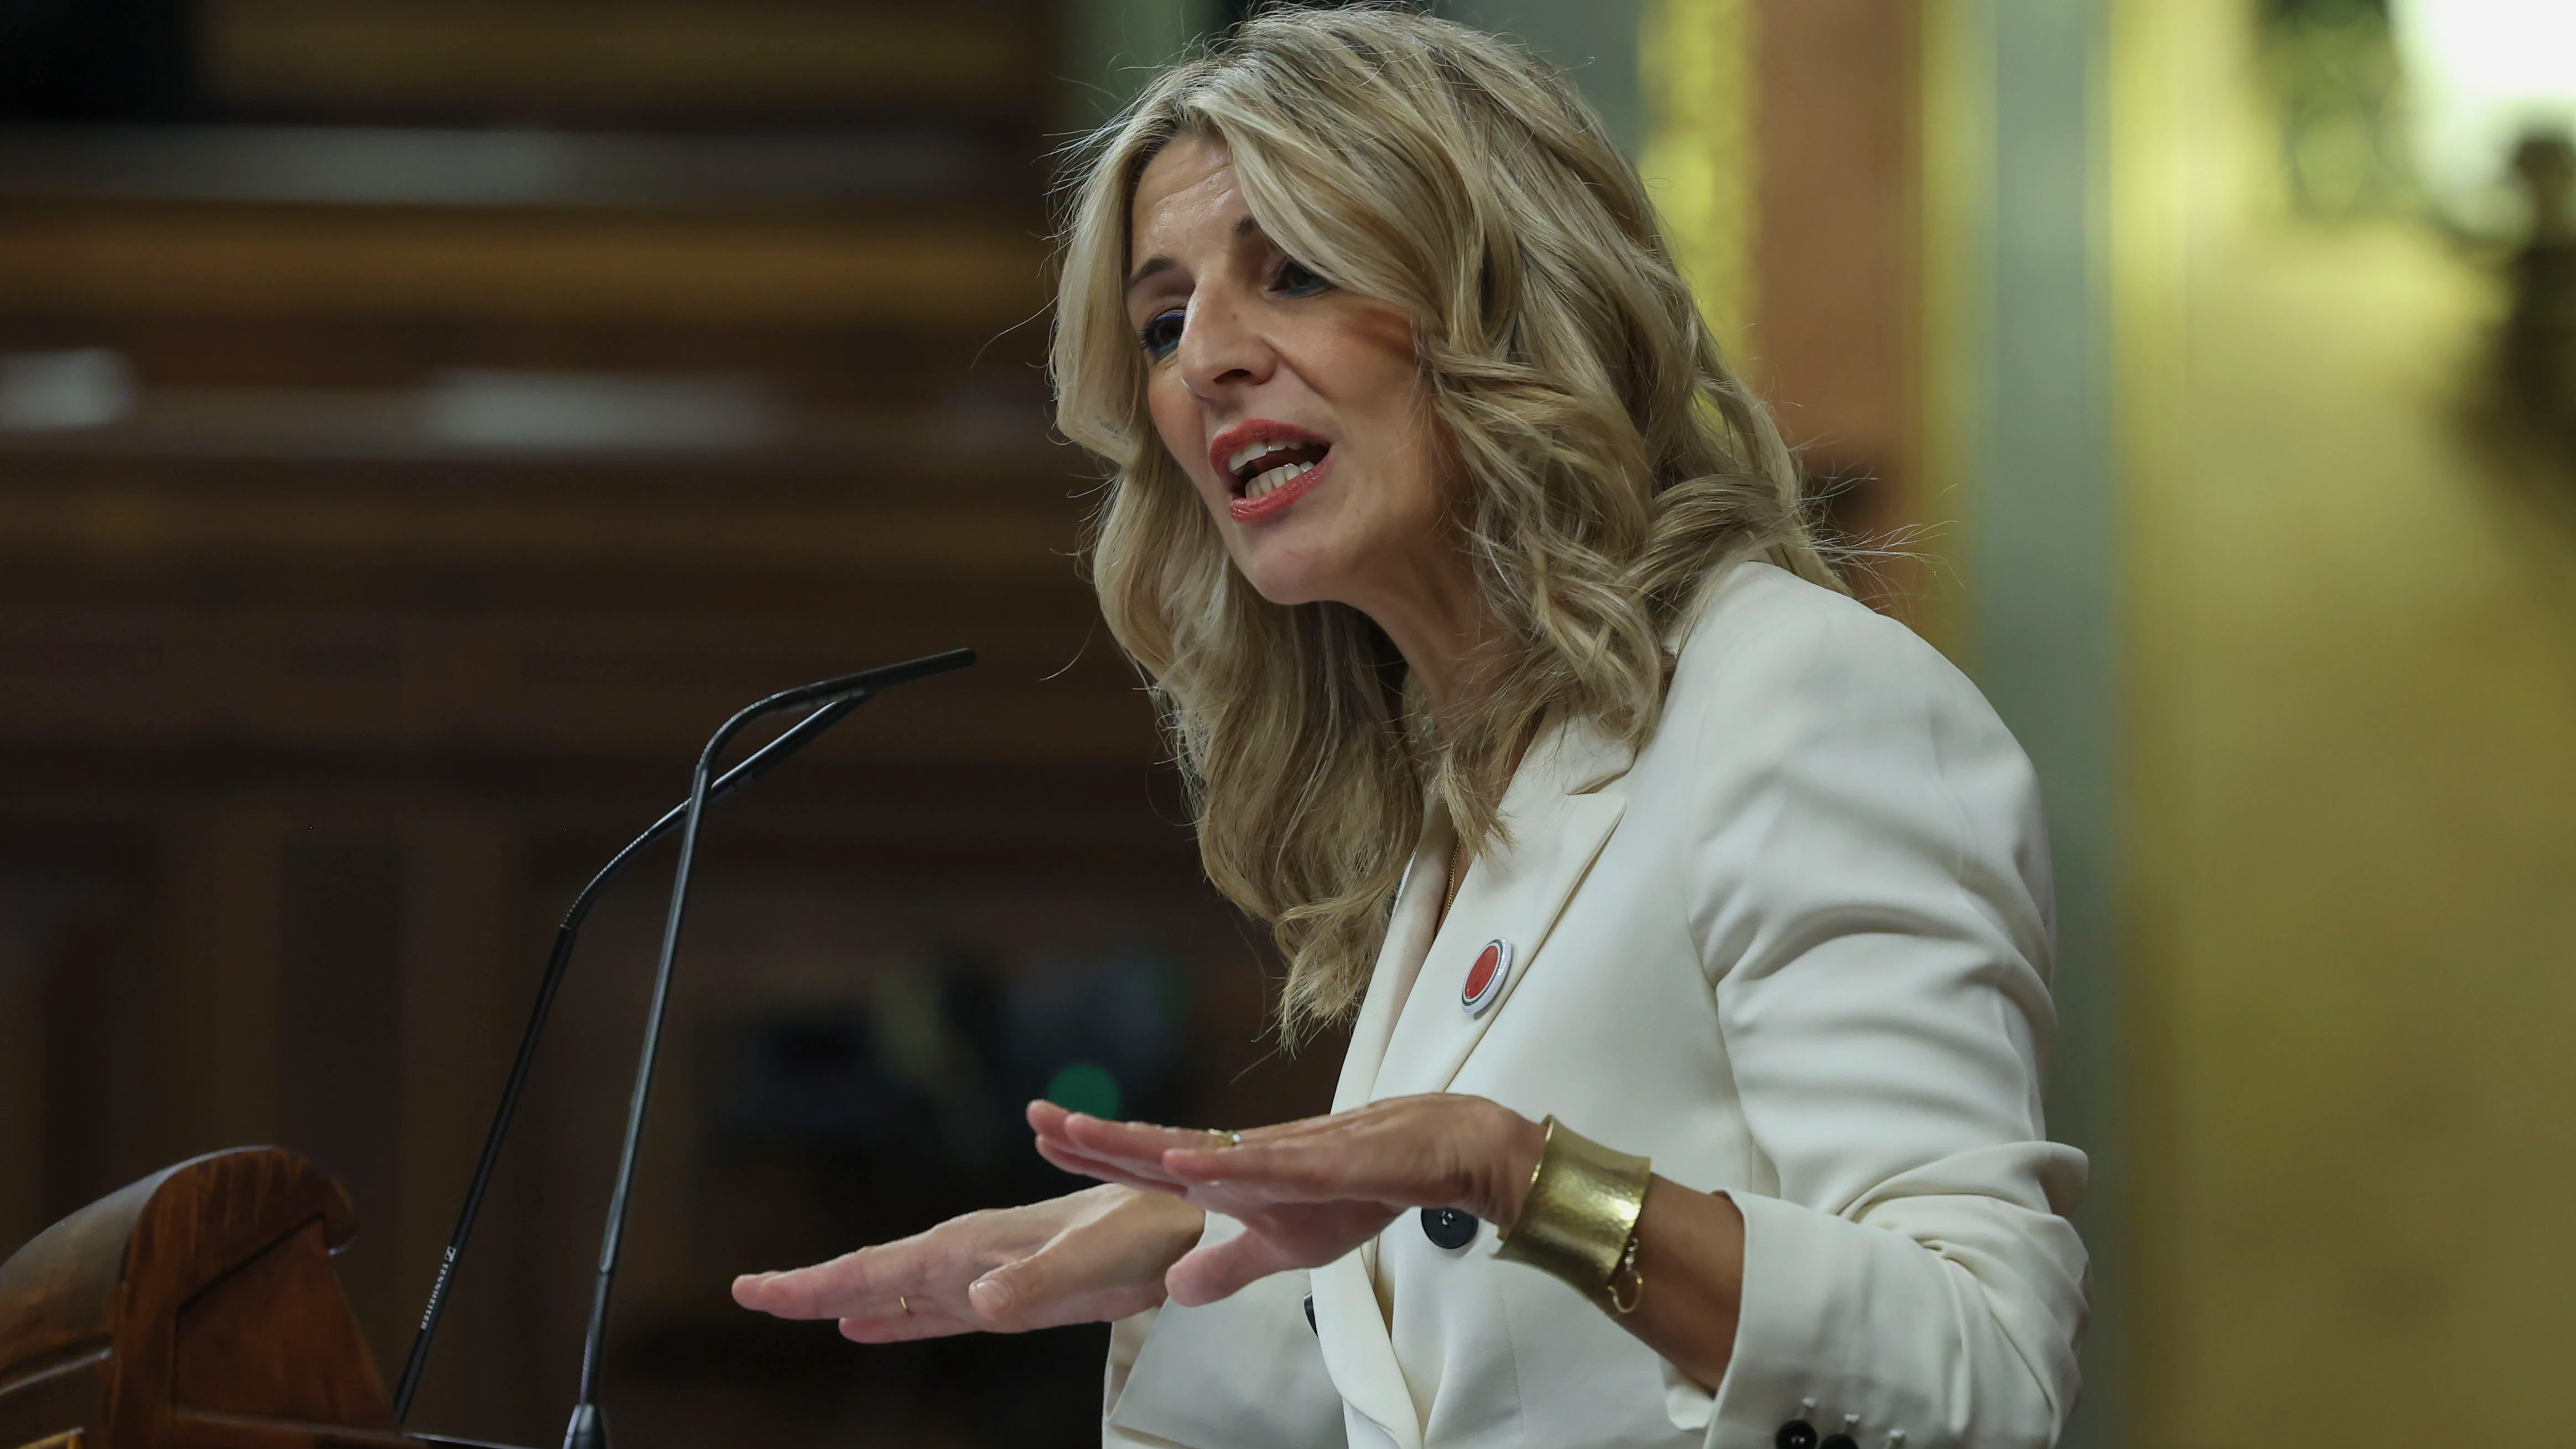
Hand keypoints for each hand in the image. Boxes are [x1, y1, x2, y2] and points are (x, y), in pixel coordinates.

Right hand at [731, 1180, 1203, 1340]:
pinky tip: (867, 1327)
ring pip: (895, 1290)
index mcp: (973, 1246)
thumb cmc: (1144, 1235)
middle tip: (748, 1294)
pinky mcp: (1007, 1295)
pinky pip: (933, 1309)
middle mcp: (968, 1256)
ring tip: (792, 1307)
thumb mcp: (1091, 1262)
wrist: (1185, 1220)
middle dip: (810, 1287)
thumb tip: (975, 1303)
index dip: (815, 1284)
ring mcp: (983, 1274)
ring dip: (844, 1300)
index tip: (756, 1290)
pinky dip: (895, 1318)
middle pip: (871, 1274)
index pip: (877, 1268)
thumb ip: (1033, 1283)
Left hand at [1030, 1094, 1544, 1307]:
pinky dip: (1223, 1165)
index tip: (1042, 1137)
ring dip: (1141, 1143)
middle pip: (1158, 1149)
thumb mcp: (1286, 1246)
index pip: (1151, 1169)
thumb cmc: (1363, 1186)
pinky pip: (1265, 1167)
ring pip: (1199, 1150)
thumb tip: (1170, 1291)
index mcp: (1233, 1180)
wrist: (1437, 1150)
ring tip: (1085, 1133)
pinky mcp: (1323, 1163)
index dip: (1096, 1156)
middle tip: (1037, 1116)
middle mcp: (1245, 1160)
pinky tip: (1185, 1161)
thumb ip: (1227, 1266)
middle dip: (1095, 1138)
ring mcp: (1281, 1157)